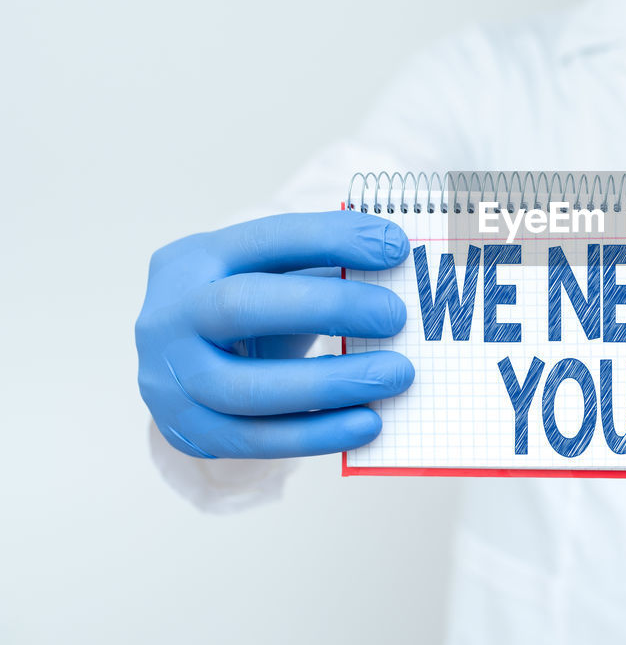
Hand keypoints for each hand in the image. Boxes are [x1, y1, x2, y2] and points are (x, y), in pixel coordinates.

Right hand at [136, 212, 414, 458]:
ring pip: (246, 389)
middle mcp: (171, 314)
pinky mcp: (187, 430)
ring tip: (395, 375)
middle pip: (240, 307)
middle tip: (396, 316)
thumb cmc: (251, 310)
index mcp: (197, 258)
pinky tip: (368, 423)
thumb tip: (400, 274)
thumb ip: (325, 268)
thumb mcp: (272, 275)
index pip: (267, 239)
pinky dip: (318, 434)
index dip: (332, 240)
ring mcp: (170, 378)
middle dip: (327, 308)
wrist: (184, 365)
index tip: (396, 248)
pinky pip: (255, 440)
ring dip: (330, 384)